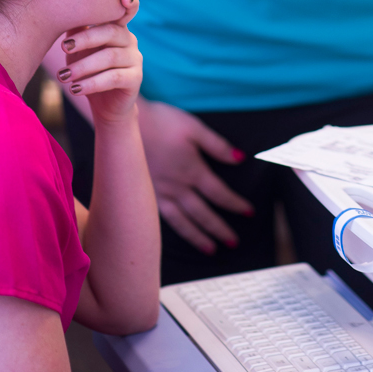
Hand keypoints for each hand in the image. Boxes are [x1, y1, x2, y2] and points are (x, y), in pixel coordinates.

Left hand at [56, 0, 142, 125]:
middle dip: (85, 38)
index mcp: (117, 28)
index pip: (128, 10)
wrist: (105, 105)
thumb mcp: (80, 49)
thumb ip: (76, 30)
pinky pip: (113, 78)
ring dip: (83, 66)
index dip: (129, 1)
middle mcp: (130, 39)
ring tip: (63, 76)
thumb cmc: (89, 70)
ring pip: (110, 56)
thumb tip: (60, 9)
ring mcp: (135, 59)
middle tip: (63, 47)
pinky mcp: (135, 79)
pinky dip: (92, 83)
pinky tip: (75, 89)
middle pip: (110, 32)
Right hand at [136, 98, 252, 253]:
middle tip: (234, 242)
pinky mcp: (146, 194)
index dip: (235, 204)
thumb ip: (217, 145)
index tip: (249, 212)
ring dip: (198, 237)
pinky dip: (175, 230)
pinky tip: (180, 235)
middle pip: (203, 213)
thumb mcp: (194, 127)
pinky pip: (163, 219)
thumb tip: (240, 158)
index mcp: (192, 170)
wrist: (124, 126)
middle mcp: (177, 187)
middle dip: (220, 229)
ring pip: (183, 222)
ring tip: (211, 249)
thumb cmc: (161, 121)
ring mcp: (160, 193)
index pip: (219, 193)